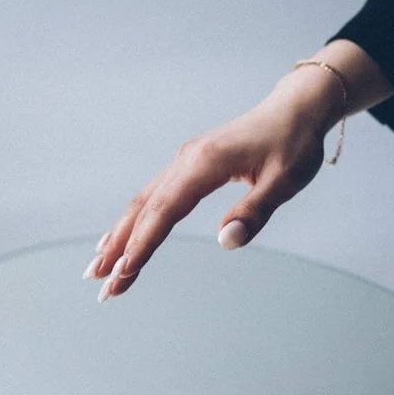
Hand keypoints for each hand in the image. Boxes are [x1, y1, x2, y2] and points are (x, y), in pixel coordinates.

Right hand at [83, 64, 337, 299]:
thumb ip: (255, 211)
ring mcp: (184, 161)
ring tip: (97, 268)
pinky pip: (152, 196)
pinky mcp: (188, 165)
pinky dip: (133, 220)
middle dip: (120, 249)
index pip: (165, 212)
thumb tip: (227, 241)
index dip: (142, 244)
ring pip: (142, 203)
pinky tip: (119, 238)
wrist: (295, 109)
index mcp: (205, 164)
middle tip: (100, 284)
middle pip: (144, 210)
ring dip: (120, 236)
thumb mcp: (285, 181)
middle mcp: (186, 161)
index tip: (124, 273)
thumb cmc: (294, 144)